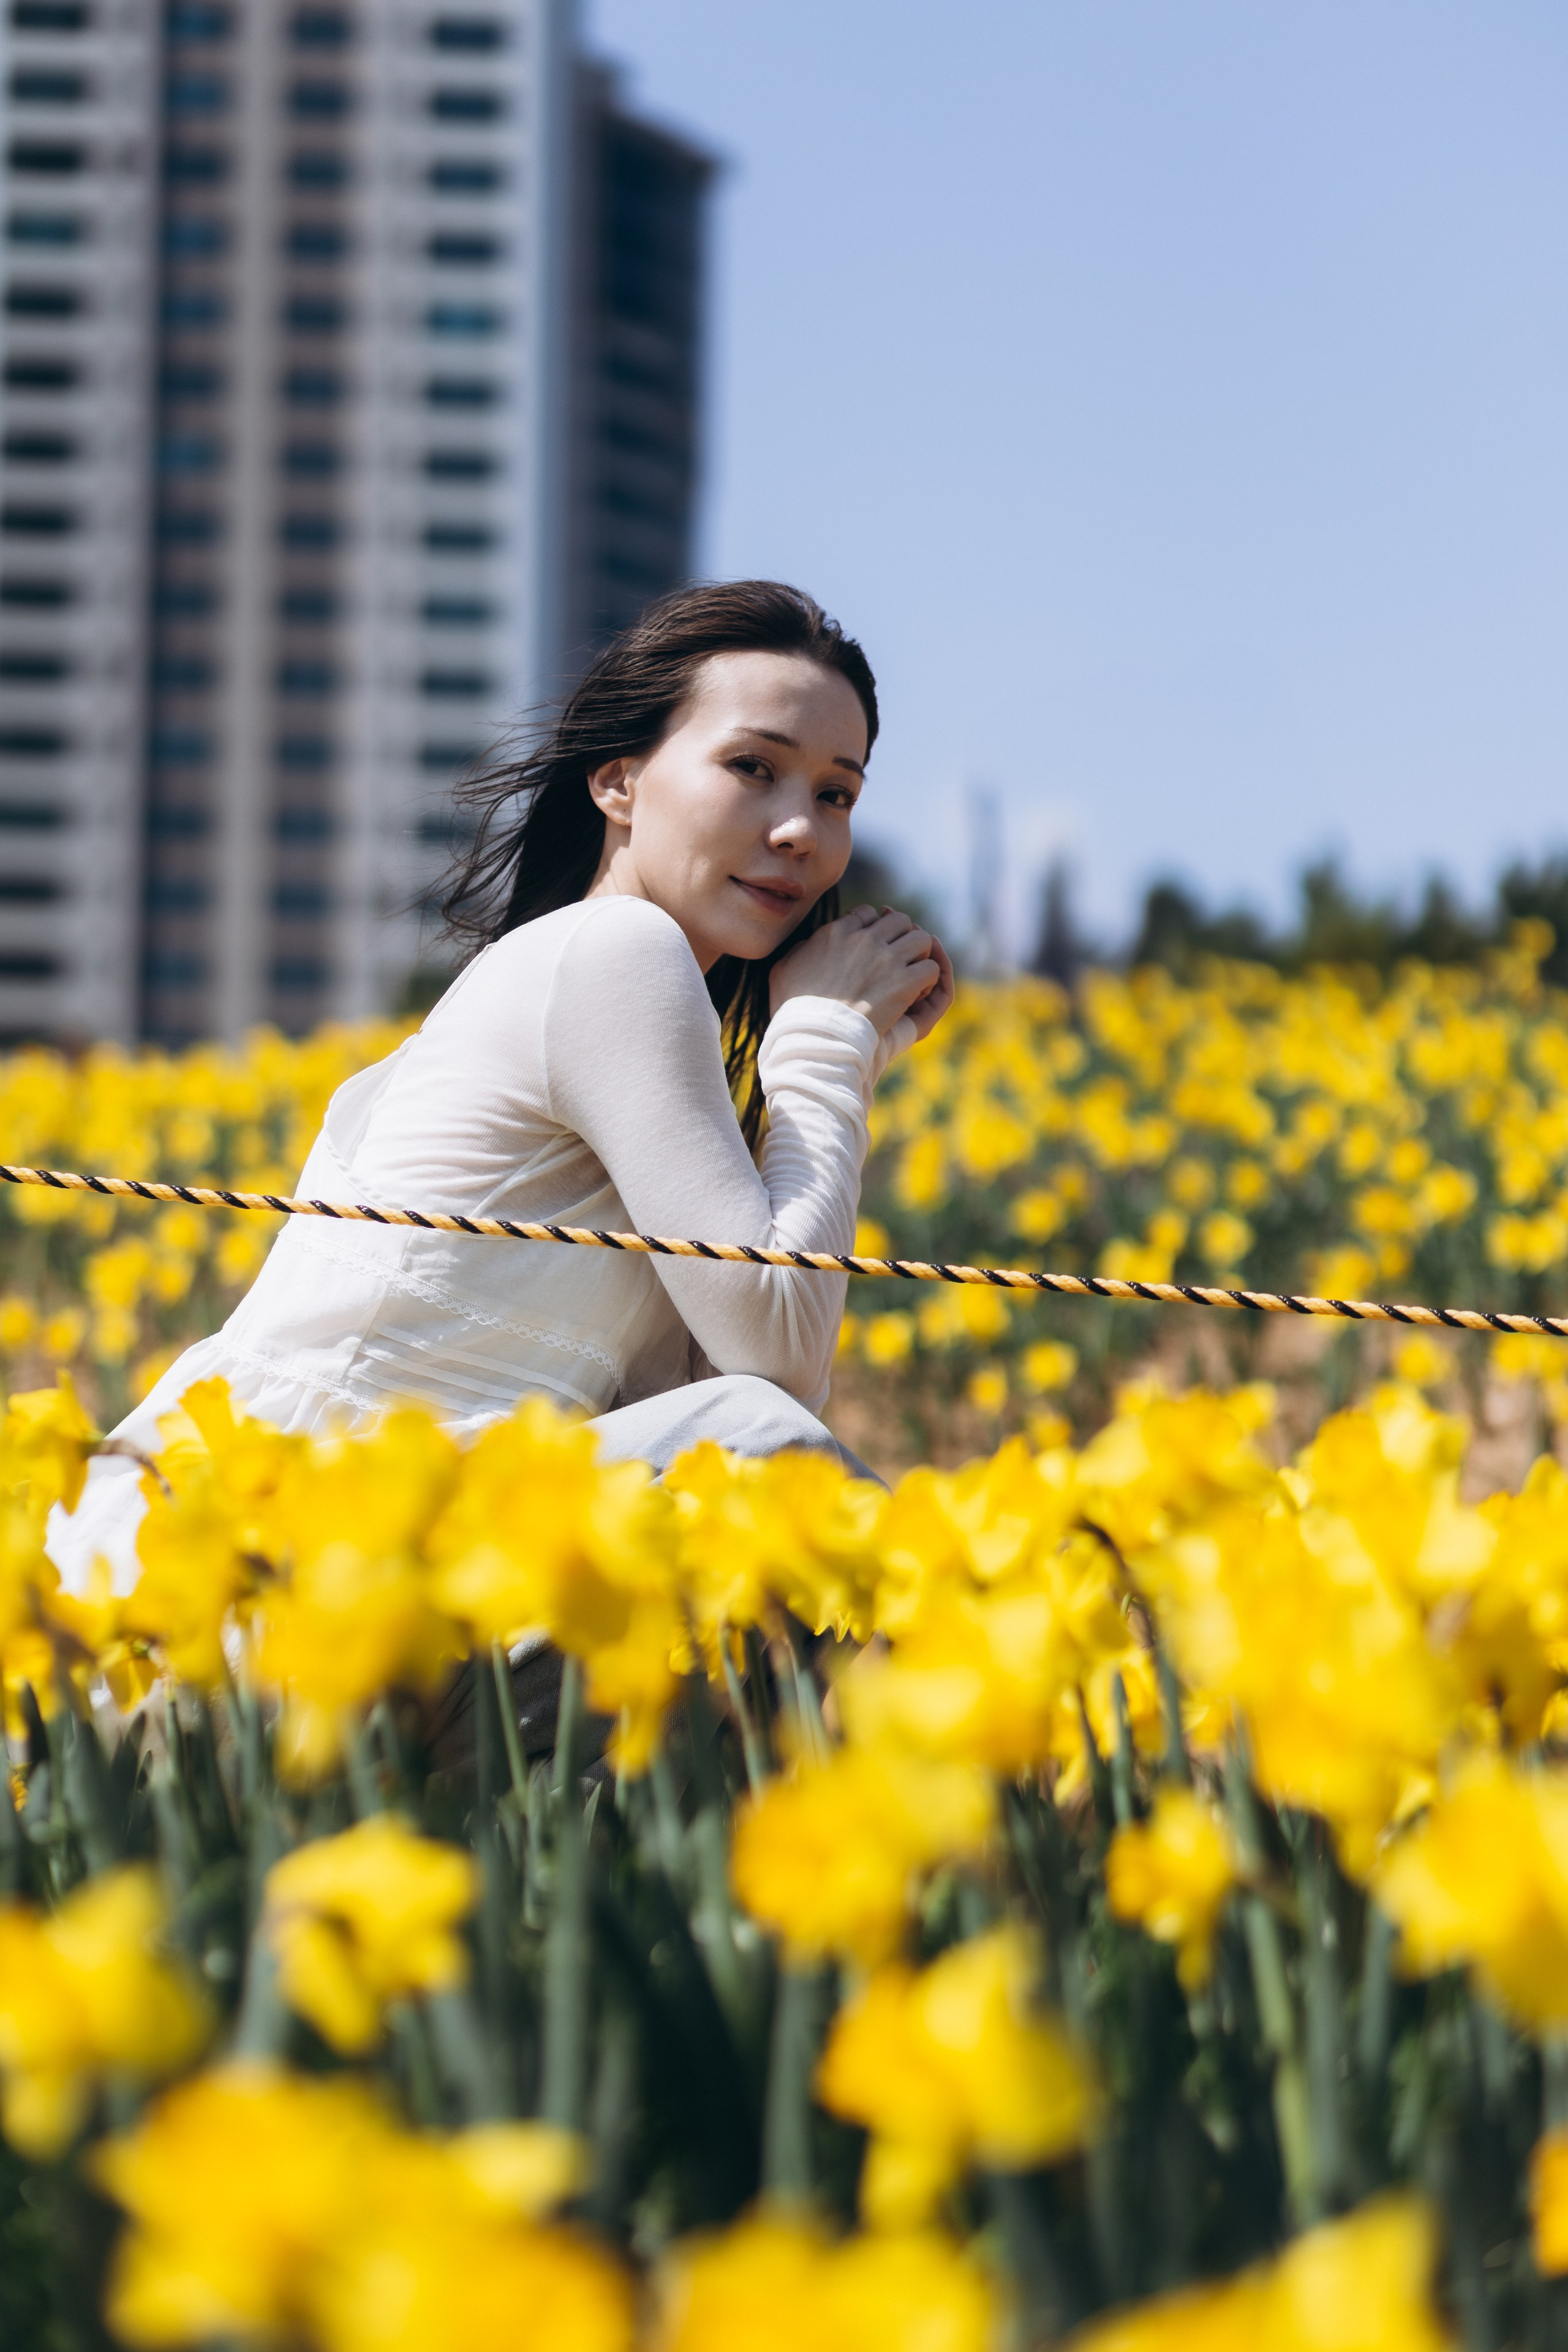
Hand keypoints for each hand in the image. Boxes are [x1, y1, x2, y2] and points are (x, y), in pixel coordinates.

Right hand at [770, 904, 953, 1037]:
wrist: (815, 1037)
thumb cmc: (794, 1010)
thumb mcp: (783, 970)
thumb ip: (800, 949)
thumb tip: (809, 943)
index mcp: (837, 932)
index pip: (868, 913)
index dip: (874, 929)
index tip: (873, 947)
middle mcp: (864, 940)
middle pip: (899, 921)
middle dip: (901, 937)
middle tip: (898, 959)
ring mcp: (886, 960)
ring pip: (920, 940)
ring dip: (919, 955)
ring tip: (911, 974)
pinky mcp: (903, 984)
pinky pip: (930, 968)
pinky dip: (927, 980)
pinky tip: (915, 993)